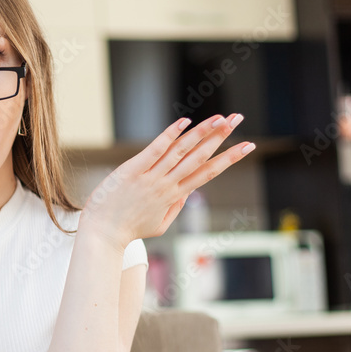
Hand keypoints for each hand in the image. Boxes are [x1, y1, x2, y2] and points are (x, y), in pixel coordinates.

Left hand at [80, 113, 254, 251]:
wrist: (102, 234)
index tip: (248, 145)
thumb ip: (176, 207)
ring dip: (202, 132)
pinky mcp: (132, 170)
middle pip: (200, 157)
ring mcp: (150, 177)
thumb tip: (188, 190)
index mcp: (174, 197)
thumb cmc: (128, 229)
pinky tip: (184, 121)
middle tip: (238, 118)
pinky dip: (170, 135)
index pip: (208, 173)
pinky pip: (155, 150)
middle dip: (221, 137)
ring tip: (220, 117)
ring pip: (182, 151)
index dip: (229, 158)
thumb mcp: (158, 224)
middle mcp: (166, 185)